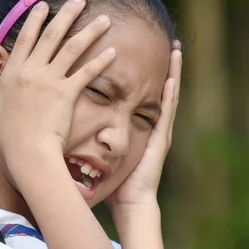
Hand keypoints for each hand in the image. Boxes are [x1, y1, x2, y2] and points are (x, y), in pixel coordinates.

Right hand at [0, 0, 116, 168]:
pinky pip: (86, 72)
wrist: (27, 154)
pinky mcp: (67, 93)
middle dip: (67, 14)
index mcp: (11, 73)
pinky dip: (100, 61)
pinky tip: (113, 51)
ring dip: (90, 30)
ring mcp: (49, 81)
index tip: (44, 6)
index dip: (36, 20)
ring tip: (104, 18)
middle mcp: (30, 71)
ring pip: (72, 48)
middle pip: (51, 35)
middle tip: (80, 0)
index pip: (25, 39)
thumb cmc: (7, 140)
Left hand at [106, 41, 182, 213]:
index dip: (149, 76)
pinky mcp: (162, 141)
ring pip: (169, 97)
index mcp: (142, 130)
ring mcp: (161, 134)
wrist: (131, 205)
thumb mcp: (104, 155)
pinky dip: (171, 95)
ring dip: (174, 74)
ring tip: (177, 52)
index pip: (146, 96)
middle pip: (162, 91)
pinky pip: (167, 113)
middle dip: (168, 68)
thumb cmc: (116, 184)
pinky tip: (172, 78)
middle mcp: (155, 129)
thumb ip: (94, 141)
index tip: (146, 53)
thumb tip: (72, 130)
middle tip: (170, 44)